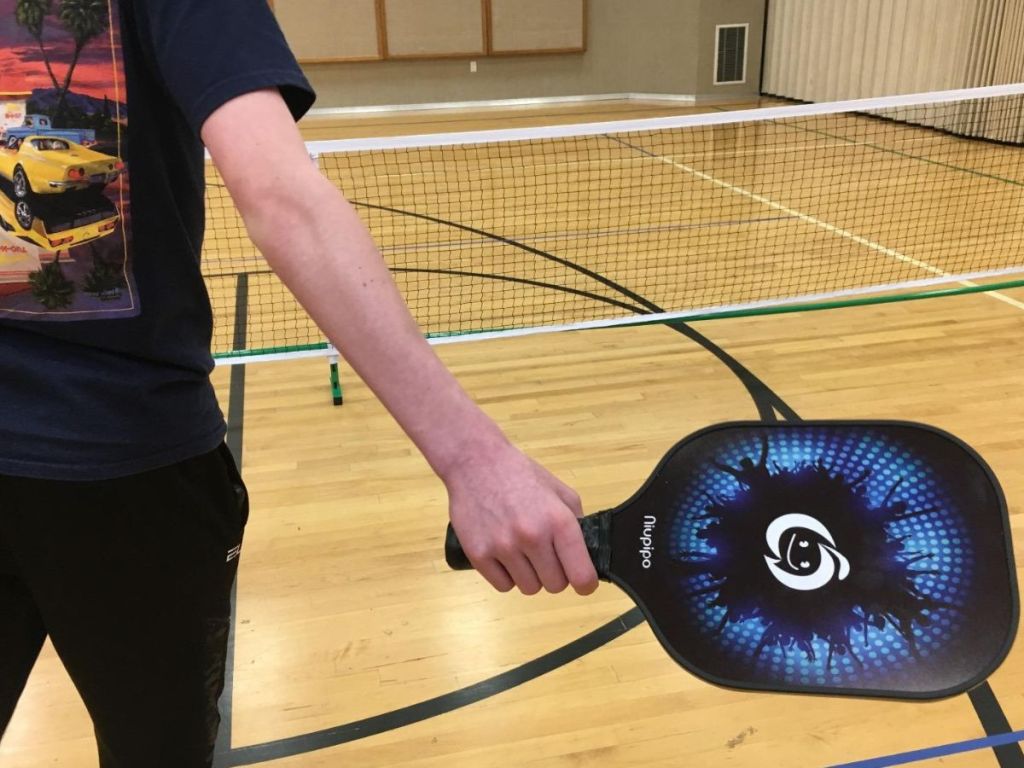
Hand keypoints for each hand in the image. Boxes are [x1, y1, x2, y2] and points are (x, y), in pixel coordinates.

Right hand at [444, 442, 598, 595]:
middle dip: (554, 574)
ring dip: (530, 575)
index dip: (585, 583)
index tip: (582, 581)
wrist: (475, 461)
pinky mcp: (479, 554)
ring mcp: (503, 547)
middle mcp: (532, 536)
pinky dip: (506, 575)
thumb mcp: (558, 490)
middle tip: (545, 555)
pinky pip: (503, 586)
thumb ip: (576, 522)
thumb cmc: (520, 474)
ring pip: (529, 588)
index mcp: (558, 521)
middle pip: (555, 586)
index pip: (581, 576)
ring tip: (522, 552)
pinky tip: (504, 555)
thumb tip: (585, 554)